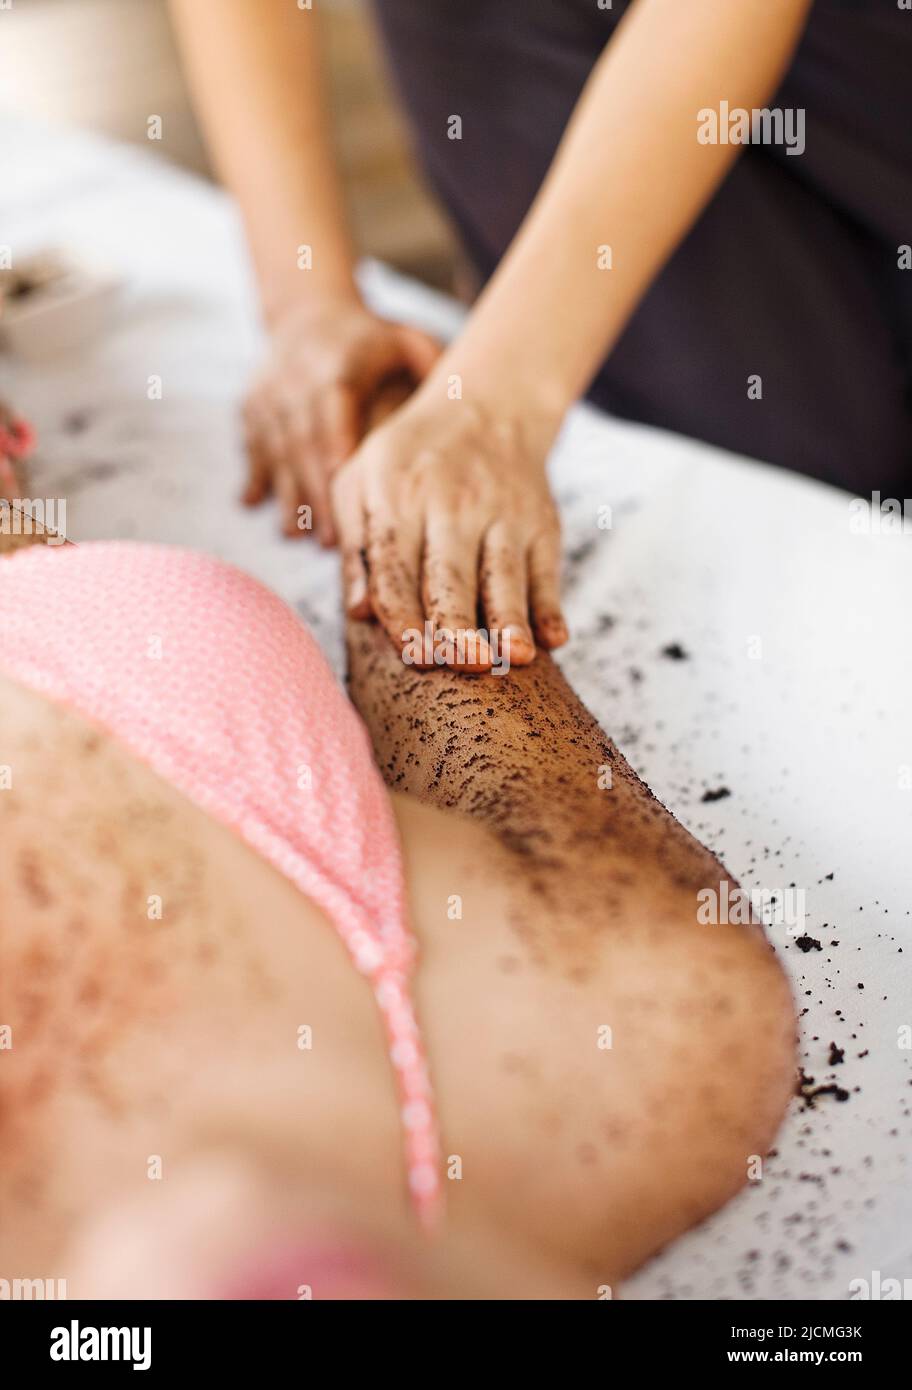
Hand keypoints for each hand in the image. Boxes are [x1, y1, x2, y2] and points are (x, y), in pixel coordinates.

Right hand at [242, 296, 441, 542]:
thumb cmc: (370, 338)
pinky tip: (252, 505)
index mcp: (337, 369)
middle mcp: (296, 383)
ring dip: (286, 495)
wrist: (305, 312)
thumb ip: (430, 368)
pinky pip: (251, 446)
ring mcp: (269, 396)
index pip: (334, 419)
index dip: (337, 460)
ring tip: (299, 535)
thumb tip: (464, 408)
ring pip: (275, 452)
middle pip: (304, 446)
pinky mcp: (251, 408)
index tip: (350, 503)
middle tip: (332, 542)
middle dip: (316, 495)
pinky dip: (255, 476)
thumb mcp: (404, 339)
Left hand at [331, 390, 567, 670]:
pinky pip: (547, 570)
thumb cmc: (409, 459)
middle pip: (452, 578)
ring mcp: (503, 515)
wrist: (487, 405)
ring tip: (515, 658)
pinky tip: (554, 639)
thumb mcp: (361, 480)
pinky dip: (552, 605)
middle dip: (457, 624)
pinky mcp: (542, 523)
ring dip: (511, 618)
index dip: (403, 619)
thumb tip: (360, 612)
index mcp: (399, 498)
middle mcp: (453, 506)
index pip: (397, 571)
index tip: (411, 659)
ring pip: (505, 575)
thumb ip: (356, 547)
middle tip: (463, 665)